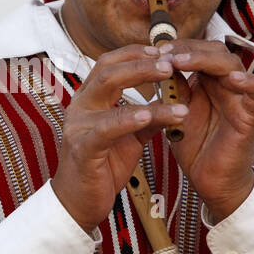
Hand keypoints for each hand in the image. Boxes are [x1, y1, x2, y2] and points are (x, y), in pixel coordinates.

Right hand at [52, 44, 187, 234]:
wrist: (80, 202)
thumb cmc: (103, 166)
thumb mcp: (131, 137)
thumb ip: (148, 117)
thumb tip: (175, 99)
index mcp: (90, 99)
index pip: (109, 62)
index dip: (135, 53)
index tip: (162, 51)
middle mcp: (80, 105)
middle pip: (108, 68)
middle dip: (141, 62)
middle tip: (171, 61)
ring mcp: (79, 125)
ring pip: (107, 88)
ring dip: (141, 79)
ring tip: (170, 78)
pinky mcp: (83, 147)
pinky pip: (107, 127)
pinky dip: (129, 117)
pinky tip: (150, 114)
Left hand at [159, 40, 253, 221]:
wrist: (210, 181)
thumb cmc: (195, 146)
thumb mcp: (177, 112)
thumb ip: (173, 88)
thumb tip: (159, 62)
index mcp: (209, 81)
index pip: (198, 51)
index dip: (178, 47)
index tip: (153, 51)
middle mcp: (227, 84)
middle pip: (215, 50)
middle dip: (188, 48)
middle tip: (164, 53)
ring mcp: (241, 97)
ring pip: (232, 64)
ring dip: (206, 60)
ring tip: (181, 62)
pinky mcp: (252, 115)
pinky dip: (249, 82)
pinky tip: (232, 78)